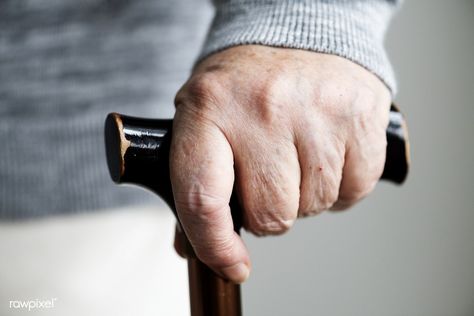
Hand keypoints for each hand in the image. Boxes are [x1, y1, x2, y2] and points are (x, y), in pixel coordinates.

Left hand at [170, 45, 390, 282]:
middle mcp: (264, 108)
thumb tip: (195, 248)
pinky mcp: (360, 116)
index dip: (214, 245)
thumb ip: (198, 180)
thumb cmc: (247, 83)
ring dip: (305, 195)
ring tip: (298, 153)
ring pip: (314, 206)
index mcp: (209, 108)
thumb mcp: (205, 116)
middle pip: (271, 214)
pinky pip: (354, 190)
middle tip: (268, 173)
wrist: (299, 31)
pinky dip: (340, 186)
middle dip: (269, 209)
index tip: (231, 263)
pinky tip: (327, 152)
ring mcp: (317, 110)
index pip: (203, 198)